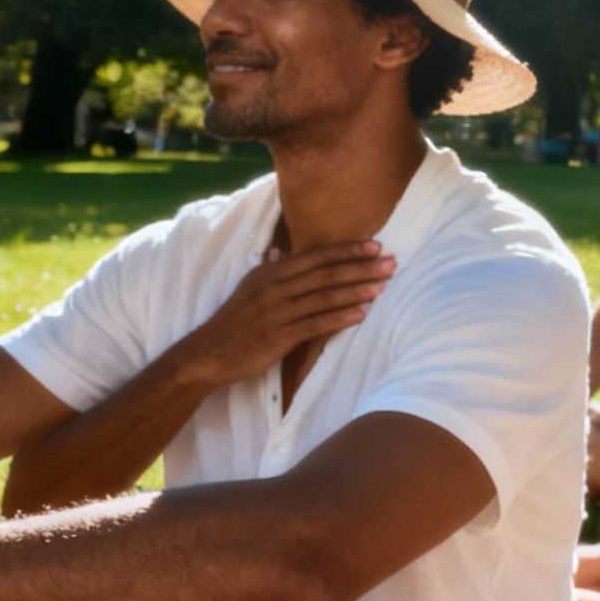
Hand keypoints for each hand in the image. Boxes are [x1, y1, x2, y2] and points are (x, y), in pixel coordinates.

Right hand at [175, 242, 395, 388]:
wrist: (208, 354)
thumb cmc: (233, 322)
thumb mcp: (248, 288)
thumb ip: (269, 270)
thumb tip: (279, 252)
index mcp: (271, 273)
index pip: (316, 256)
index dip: (347, 251)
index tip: (375, 246)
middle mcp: (275, 288)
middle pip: (326, 273)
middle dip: (361, 267)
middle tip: (392, 262)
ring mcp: (277, 312)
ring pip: (324, 297)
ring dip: (356, 291)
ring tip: (383, 286)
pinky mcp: (279, 337)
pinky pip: (316, 324)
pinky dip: (341, 318)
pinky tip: (362, 314)